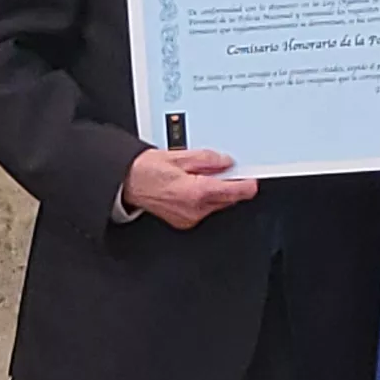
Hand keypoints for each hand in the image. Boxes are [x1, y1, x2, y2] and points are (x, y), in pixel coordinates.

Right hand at [122, 148, 257, 230]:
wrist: (127, 183)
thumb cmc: (146, 170)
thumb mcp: (179, 156)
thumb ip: (207, 159)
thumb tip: (225, 162)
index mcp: (196, 192)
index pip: (234, 192)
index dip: (247, 185)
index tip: (252, 180)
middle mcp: (194, 209)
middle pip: (227, 199)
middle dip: (228, 185)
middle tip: (221, 170)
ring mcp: (189, 218)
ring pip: (216, 205)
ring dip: (215, 192)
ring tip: (197, 177)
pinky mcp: (185, 222)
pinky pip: (204, 210)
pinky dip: (203, 200)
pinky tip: (190, 188)